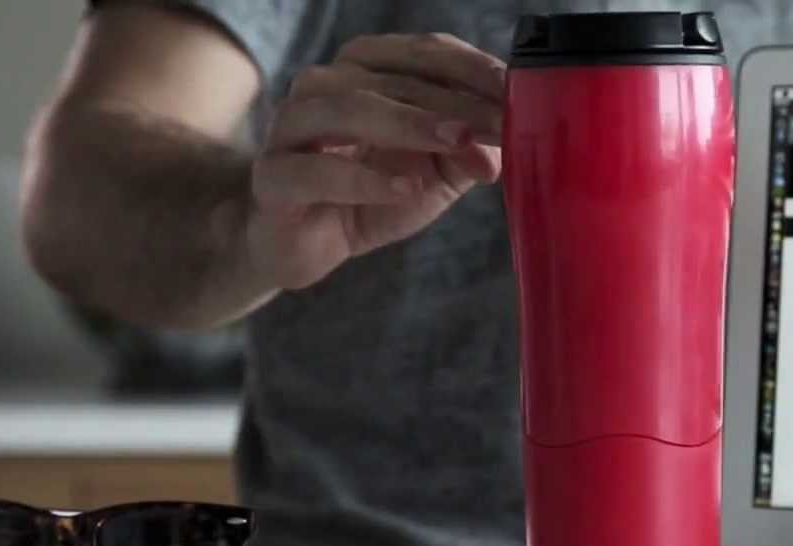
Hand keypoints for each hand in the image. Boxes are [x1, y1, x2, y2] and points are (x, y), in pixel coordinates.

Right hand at [244, 33, 504, 289]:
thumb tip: (512, 138)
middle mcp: (323, 86)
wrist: (303, 244)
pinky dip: (365, 178)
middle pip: (396, 80)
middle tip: (503, 127)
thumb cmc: (369, 194)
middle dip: (456, 104)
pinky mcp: (272, 179)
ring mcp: (290, 129)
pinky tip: (407, 188)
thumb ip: (470, 149)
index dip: (475, 71)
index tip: (520, 95)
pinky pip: (316, 171)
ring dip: (410, 124)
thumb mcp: (435, 171)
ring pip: (349, 109)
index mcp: (364, 70)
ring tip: (457, 143)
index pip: (425, 53)